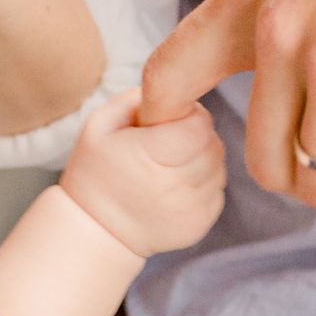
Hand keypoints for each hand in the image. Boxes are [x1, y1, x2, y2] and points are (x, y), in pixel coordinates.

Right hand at [61, 87, 225, 258]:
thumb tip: (175, 85)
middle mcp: (172, 186)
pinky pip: (218, 191)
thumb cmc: (96, 171)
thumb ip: (137, 98)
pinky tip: (177, 186)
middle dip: (198, 137)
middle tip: (172, 142)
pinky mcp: (199, 225)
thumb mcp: (100, 125)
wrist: (96, 230)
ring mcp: (188, 210)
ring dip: (203, 160)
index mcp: (148, 155)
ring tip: (173, 164)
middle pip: (213, 145)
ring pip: (219, 168)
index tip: (175, 119)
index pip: (199, 125)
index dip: (192, 115)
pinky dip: (203, 184)